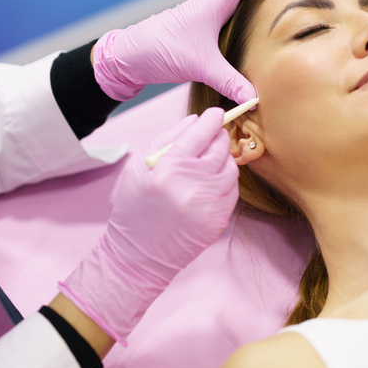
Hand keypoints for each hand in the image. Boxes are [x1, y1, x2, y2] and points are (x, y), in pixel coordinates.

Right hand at [58, 108, 238, 342]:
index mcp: (169, 168)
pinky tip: (210, 183)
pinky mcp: (219, 221)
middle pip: (220, 148)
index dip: (212, 119)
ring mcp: (209, 205)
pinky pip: (232, 191)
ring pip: (232, 168)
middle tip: (213, 135)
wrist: (139, 254)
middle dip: (219, 136)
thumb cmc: (135, 206)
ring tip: (208, 162)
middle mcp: (193, 186)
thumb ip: (168, 138)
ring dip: (224, 159)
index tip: (216, 113)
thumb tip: (196, 120)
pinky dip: (225, 181)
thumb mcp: (140, 166)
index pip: (201, 132)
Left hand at [93, 0, 317, 103]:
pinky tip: (264, 6)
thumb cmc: (161, 51)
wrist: (131, 55)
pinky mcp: (206, 24)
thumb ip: (229, 81)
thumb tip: (254, 98)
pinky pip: (237, 2)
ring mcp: (210, 11)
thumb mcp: (199, 66)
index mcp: (214, 1)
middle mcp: (214, 0)